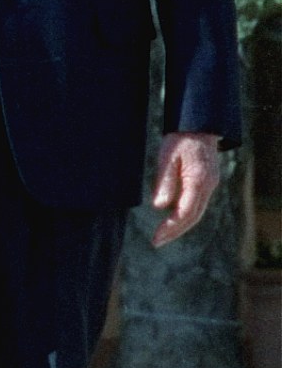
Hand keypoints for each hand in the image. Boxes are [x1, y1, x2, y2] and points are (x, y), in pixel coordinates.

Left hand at [147, 131, 223, 246]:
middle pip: (193, 216)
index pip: (186, 212)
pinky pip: (197, 204)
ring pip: (197, 212)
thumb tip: (160, 206)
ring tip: (163, 236)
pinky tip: (173, 220)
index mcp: (198, 180)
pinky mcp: (206, 183)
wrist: (198, 125)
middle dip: (175, 232)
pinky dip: (186, 215)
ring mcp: (210, 185)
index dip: (171, 227)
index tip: (157, 238)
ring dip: (181, 226)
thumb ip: (165, 181)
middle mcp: (208, 186)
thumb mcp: (167, 157)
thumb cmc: (180, 139)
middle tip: (157, 242)